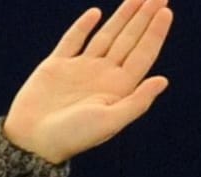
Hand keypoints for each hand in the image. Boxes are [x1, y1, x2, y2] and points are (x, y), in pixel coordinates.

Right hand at [4, 0, 173, 163]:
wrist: (34, 140)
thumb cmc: (74, 136)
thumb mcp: (111, 122)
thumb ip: (137, 101)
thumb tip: (163, 80)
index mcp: (119, 88)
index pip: (142, 53)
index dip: (155, 32)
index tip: (166, 11)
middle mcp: (104, 74)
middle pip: (129, 39)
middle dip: (144, 17)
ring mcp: (81, 68)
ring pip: (106, 35)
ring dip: (122, 17)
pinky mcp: (57, 65)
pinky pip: (73, 40)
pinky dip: (84, 26)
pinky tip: (97, 14)